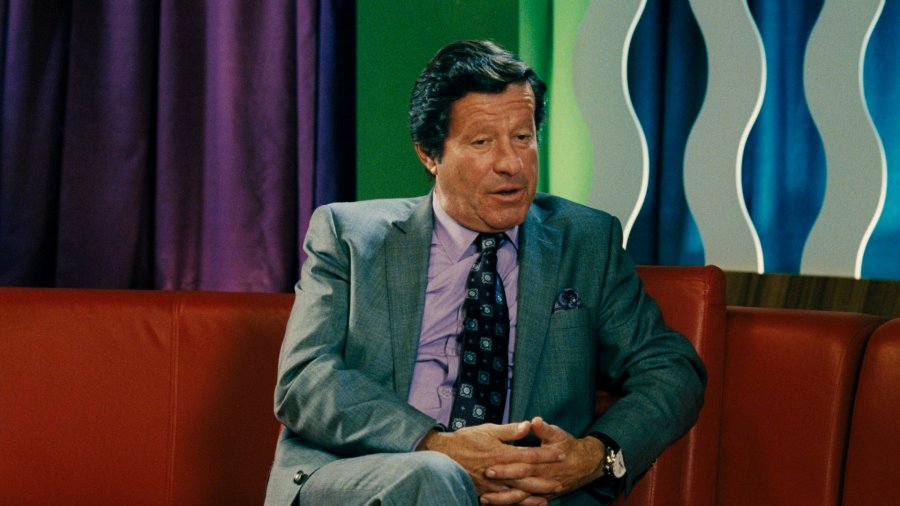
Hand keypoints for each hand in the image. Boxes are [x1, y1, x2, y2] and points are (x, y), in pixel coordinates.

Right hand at [417, 421, 564, 503]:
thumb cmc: (465, 440)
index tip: (561, 454)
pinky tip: (523, 504)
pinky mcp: (484, 491)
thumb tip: (529, 425)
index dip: (546, 455)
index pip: (529, 455)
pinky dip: (515, 504)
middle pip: (526, 478)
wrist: (442, 456)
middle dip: (544, 481)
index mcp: (501, 453)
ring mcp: (492, 484)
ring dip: (532, 496)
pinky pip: (503, 501)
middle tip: (560, 483)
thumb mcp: (488, 430)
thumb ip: (509, 430)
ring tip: (546, 499)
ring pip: (516, 493)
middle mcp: (499, 471)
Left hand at [480, 417, 605, 503]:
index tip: (488, 467)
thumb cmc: (569, 446)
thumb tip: (534, 421)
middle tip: (481, 484)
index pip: (521, 465)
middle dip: (499, 484)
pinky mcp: (544, 495)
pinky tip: (499, 505)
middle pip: (518, 482)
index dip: (506, 467)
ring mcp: (543, 489)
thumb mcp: (558, 434)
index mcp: (543, 461)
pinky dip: (514, 505)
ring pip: (521, 498)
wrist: (587, 464)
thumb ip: (544, 429)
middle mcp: (542, 477)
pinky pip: (526, 503)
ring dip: (503, 499)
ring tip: (484, 499)